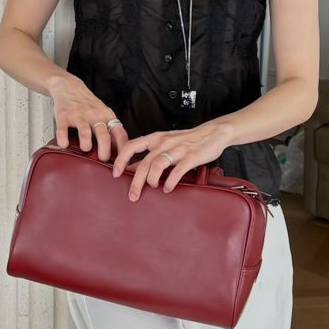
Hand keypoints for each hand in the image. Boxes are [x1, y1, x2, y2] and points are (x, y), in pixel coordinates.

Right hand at [47, 73, 127, 159]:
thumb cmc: (88, 104)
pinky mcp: (63, 116)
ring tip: (85, 149)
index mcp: (107, 116)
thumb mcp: (104, 114)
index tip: (121, 162)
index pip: (120, 134)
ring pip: (85, 132)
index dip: (122, 149)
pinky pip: (63, 130)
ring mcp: (78, 115)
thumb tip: (120, 152)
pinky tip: (64, 145)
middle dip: (104, 152)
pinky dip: (63, 140)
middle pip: (104, 136)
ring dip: (86, 145)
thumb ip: (111, 130)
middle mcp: (94, 116)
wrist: (68, 86)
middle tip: (102, 160)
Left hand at [111, 121, 232, 200]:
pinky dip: (170, 181)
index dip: (121, 160)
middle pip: (143, 163)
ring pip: (157, 165)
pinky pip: (177, 170)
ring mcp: (177, 149)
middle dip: (136, 182)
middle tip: (133, 195)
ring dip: (152, 180)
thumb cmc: (187, 140)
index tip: (115, 173)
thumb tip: (131, 169)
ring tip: (153, 187)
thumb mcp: (165, 143)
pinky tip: (168, 188)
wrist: (213, 132)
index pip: (131, 146)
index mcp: (155, 138)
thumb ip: (150, 155)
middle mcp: (164, 143)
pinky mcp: (191, 157)